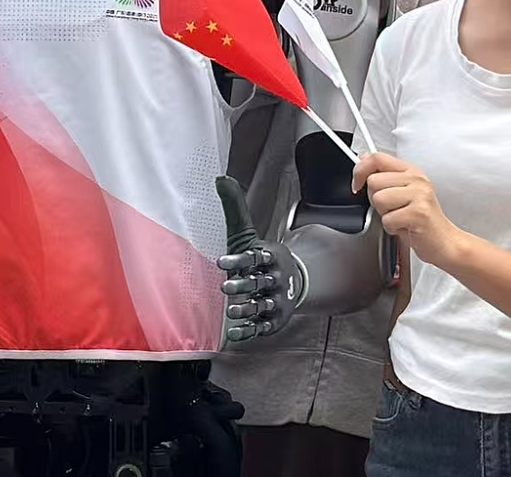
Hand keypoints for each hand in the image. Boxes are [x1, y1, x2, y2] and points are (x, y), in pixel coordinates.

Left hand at [214, 176, 299, 341]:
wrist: (289, 282)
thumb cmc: (259, 256)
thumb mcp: (247, 233)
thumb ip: (235, 207)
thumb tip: (220, 177)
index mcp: (269, 256)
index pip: (255, 258)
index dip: (239, 260)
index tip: (221, 262)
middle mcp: (275, 279)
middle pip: (260, 282)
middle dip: (244, 285)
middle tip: (226, 287)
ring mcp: (275, 301)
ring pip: (262, 306)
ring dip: (247, 309)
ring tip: (231, 311)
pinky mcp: (273, 320)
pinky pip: (262, 327)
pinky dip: (249, 331)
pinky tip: (234, 333)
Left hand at [353, 152, 457, 267]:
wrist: (445, 242)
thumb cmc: (421, 220)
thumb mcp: (403, 192)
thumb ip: (384, 175)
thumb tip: (362, 160)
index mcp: (411, 171)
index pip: (377, 158)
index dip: (360, 170)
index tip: (356, 184)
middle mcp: (416, 179)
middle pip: (374, 181)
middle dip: (376, 200)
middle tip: (392, 209)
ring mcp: (419, 195)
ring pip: (378, 199)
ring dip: (384, 215)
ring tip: (399, 218)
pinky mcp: (419, 213)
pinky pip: (388, 219)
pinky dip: (391, 228)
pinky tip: (404, 227)